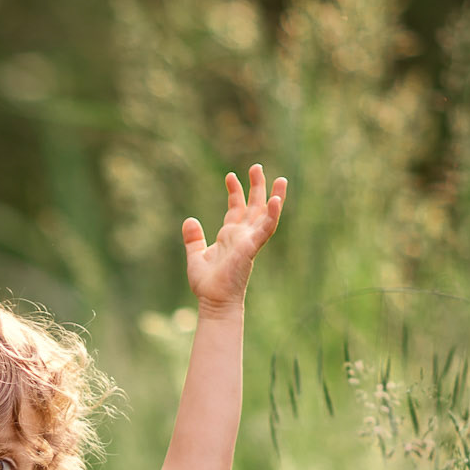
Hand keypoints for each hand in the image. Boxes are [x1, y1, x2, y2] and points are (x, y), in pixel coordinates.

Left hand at [182, 163, 285, 312]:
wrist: (213, 302)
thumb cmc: (207, 285)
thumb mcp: (196, 257)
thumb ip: (194, 239)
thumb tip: (189, 220)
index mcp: (230, 237)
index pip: (236, 209)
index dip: (235, 192)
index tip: (230, 175)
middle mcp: (242, 237)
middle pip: (254, 207)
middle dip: (257, 187)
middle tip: (257, 167)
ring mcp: (249, 242)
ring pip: (266, 215)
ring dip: (273, 197)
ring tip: (280, 179)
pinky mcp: (251, 248)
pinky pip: (265, 229)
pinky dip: (271, 215)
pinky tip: (276, 199)